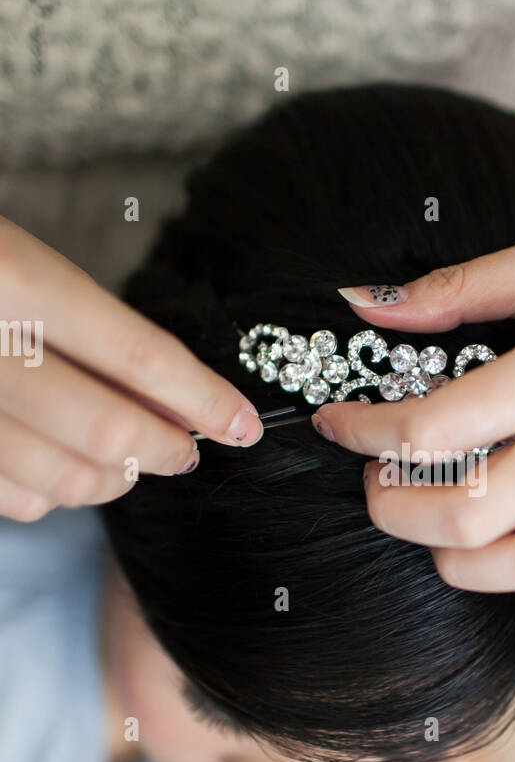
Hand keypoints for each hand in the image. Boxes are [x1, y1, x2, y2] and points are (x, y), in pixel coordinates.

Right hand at [0, 217, 262, 522]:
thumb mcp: (22, 263)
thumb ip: (92, 329)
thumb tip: (180, 401)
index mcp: (10, 277)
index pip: (137, 355)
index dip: (204, 399)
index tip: (244, 425)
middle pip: (105, 431)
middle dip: (166, 449)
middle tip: (188, 448)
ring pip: (62, 478)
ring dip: (115, 479)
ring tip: (131, 457)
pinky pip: (15, 499)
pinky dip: (54, 494)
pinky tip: (62, 465)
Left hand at [314, 236, 514, 614]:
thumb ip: (461, 286)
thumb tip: (364, 303)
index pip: (442, 426)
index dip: (369, 433)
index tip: (340, 423)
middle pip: (471, 515)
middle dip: (396, 510)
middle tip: (378, 482)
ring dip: (454, 560)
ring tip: (430, 522)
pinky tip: (509, 565)